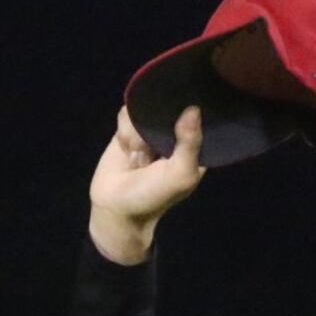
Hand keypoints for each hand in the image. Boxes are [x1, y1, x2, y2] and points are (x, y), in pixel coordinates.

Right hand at [87, 105, 205, 265]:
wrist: (116, 208)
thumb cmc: (154, 196)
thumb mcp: (180, 174)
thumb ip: (190, 144)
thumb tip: (193, 109)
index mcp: (194, 148)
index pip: (198, 118)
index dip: (189, 114)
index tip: (180, 119)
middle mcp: (173, 136)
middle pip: (170, 107)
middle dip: (157, 126)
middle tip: (153, 151)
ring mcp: (150, 131)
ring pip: (145, 110)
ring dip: (138, 134)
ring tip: (138, 158)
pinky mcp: (129, 130)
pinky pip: (127, 114)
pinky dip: (125, 131)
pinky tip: (126, 149)